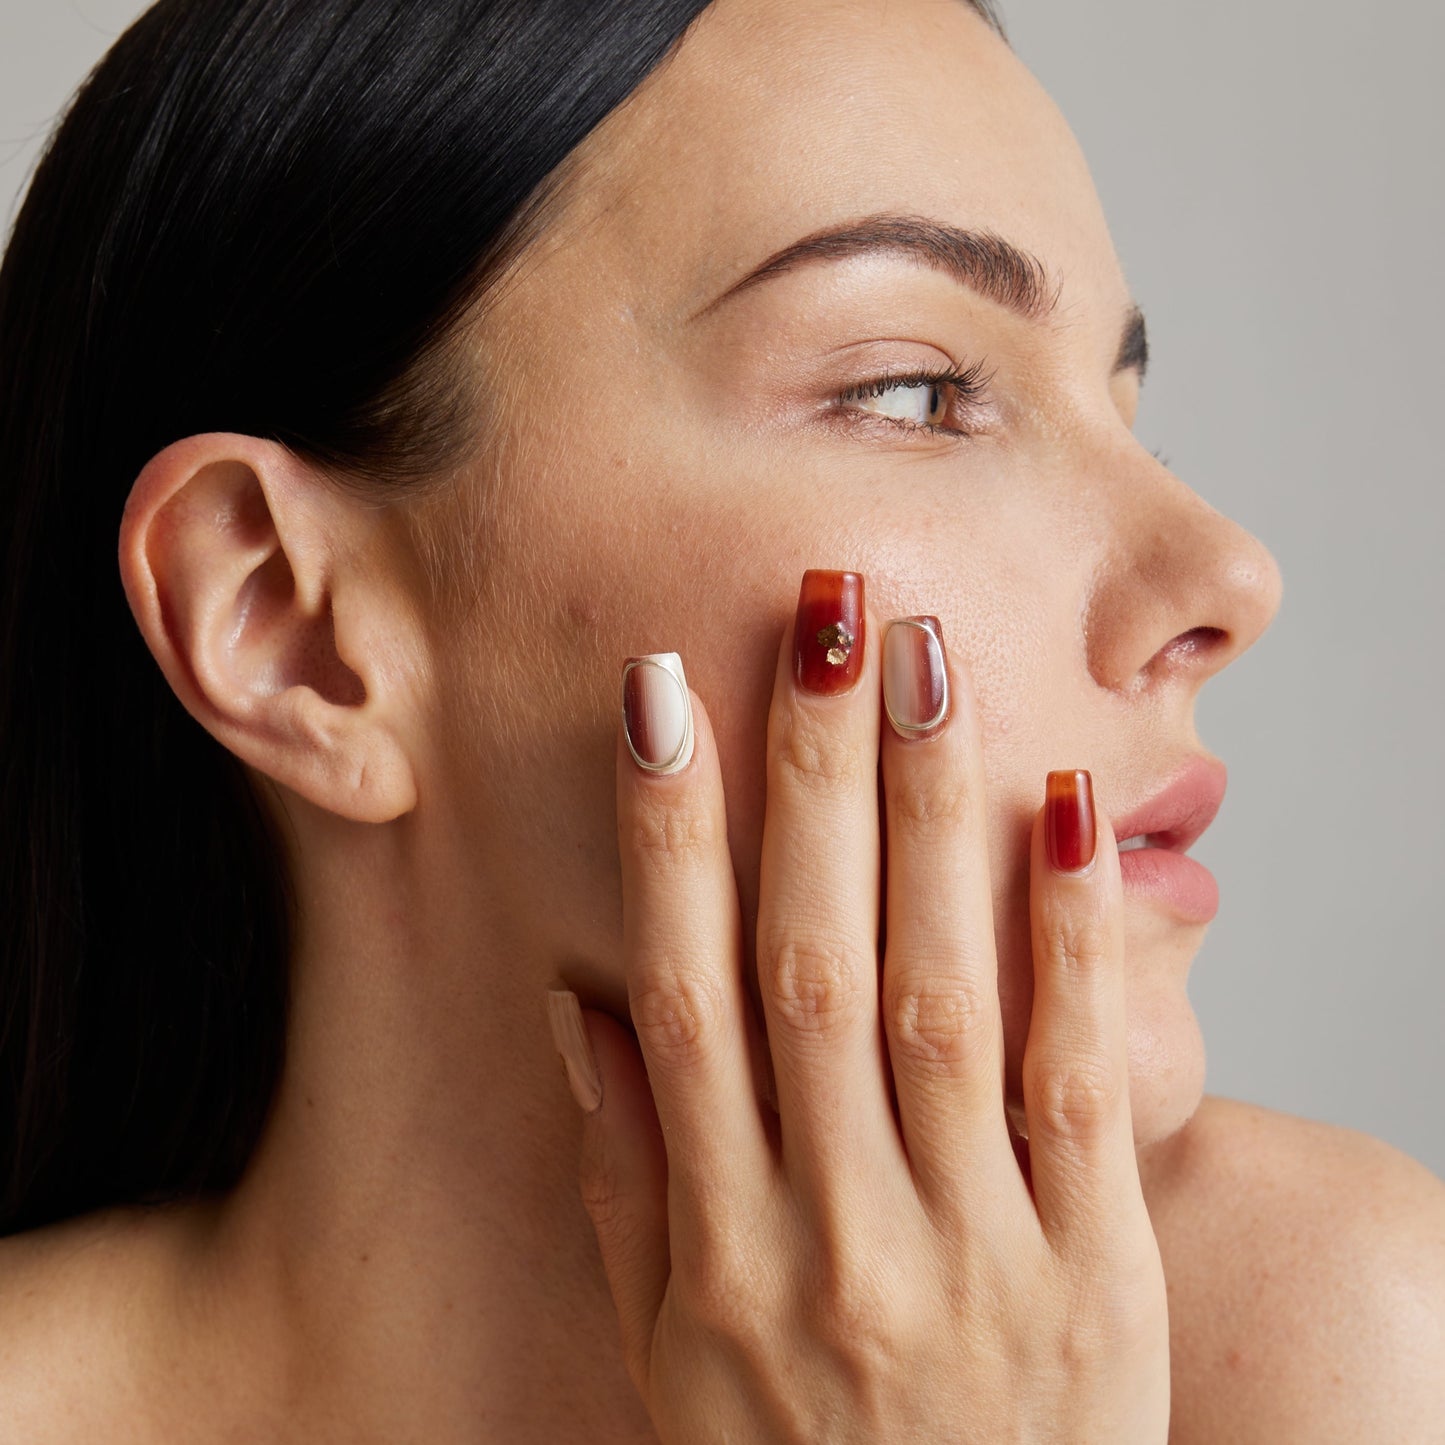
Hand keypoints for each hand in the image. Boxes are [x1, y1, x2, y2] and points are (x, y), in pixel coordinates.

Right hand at [548, 570, 1169, 1442]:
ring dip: (927, 816)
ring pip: (937, 994)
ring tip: (928, 662)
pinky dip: (1070, 941)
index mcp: (718, 1241)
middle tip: (822, 616)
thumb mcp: (666, 1350)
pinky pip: (1072, 1085)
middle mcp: (829, 1226)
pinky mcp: (1090, 1270)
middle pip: (810, 961)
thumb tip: (581, 1003)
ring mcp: (965, 1246)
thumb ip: (624, 1176)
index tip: (660, 697)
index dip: (666, 836)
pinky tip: (1065, 813)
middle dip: (808, 774)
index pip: (678, 994)